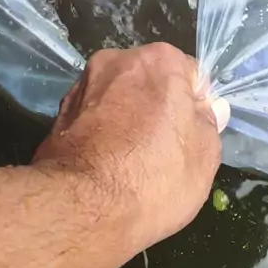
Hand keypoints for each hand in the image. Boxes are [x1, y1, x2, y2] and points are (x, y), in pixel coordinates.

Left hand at [33, 43, 228, 267]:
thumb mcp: (205, 155)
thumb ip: (209, 122)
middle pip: (150, 81)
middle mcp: (117, 60)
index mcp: (159, 60)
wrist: (82, 207)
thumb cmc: (155, 178)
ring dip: (127, 118)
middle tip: (163, 151)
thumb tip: (209, 107)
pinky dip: (101, 131)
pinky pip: (93, 115)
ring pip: (118, 97)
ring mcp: (83, 84)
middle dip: (158, 107)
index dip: (195, 107)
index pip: (190, 75)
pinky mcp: (58, 111)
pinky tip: (105, 164)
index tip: (191, 137)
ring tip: (130, 161)